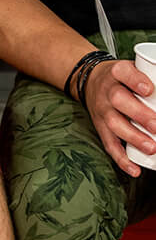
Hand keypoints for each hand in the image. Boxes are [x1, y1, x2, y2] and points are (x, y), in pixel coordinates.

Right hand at [84, 59, 155, 176]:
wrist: (89, 80)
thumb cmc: (120, 79)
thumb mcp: (131, 70)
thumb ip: (151, 79)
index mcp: (116, 72)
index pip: (123, 73)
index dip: (135, 81)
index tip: (149, 89)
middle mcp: (107, 91)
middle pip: (118, 100)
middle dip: (139, 114)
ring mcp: (102, 110)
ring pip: (114, 123)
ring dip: (133, 137)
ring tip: (152, 147)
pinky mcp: (100, 126)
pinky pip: (109, 143)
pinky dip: (121, 158)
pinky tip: (134, 168)